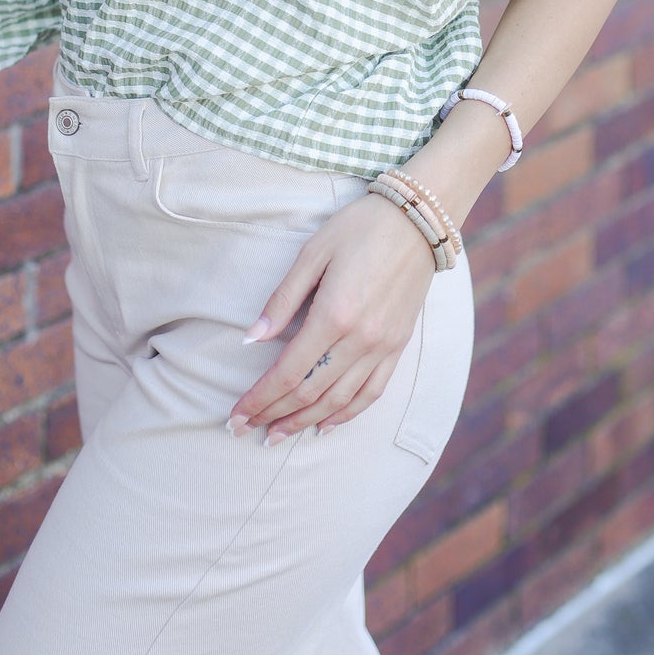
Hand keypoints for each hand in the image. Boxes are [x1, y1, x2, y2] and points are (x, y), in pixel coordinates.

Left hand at [228, 192, 435, 441]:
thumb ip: (282, 299)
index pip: (287, 372)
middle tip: (246, 430)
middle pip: (310, 392)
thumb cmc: (359, 227)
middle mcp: (360, 339)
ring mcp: (383, 346)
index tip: (235, 415)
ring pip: (339, 401)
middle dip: (274, 414)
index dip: (259, 398)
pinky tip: (325, 425)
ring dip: (305, 421)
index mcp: (333, 314)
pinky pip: (372, 392)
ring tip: (278, 434)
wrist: (418, 220)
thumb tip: (249, 339)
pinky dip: (347, 414)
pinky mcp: (399, 346)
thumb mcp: (313, 252)